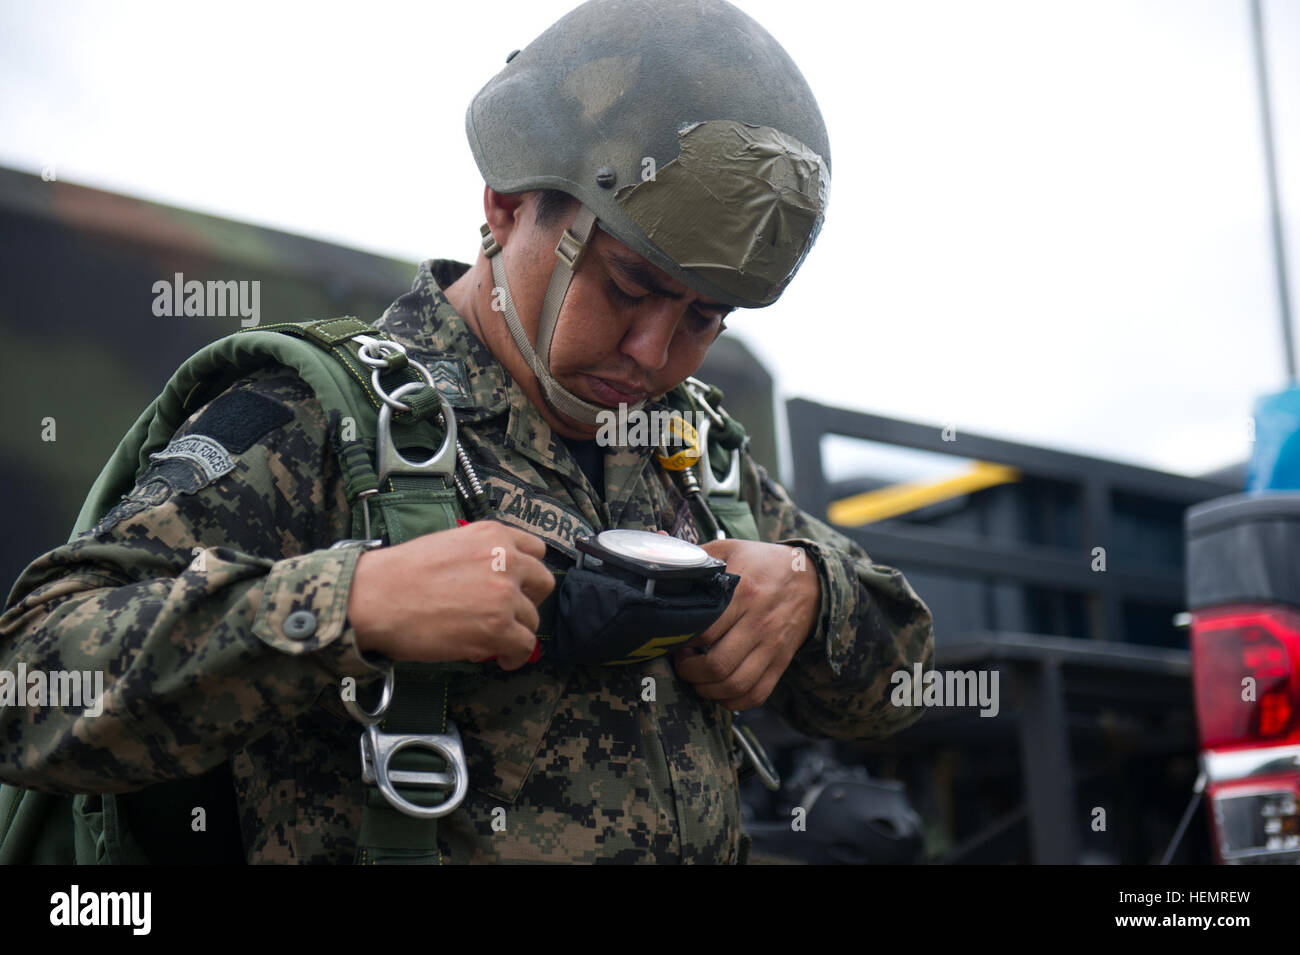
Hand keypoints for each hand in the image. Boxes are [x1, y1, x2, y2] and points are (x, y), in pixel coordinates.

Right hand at [347, 521, 553, 670]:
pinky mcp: (498, 628)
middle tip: (510, 613)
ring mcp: (504, 595)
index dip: (527, 572)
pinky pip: (525, 646)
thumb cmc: (399, 574)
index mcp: (493, 535)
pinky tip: (502, 659)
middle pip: (543, 583)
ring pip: (533, 618)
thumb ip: (480, 555)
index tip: (518, 586)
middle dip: (529, 600)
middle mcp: (506, 560)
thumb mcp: (449, 544)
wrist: (375, 597)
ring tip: (496, 640)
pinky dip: (516, 656)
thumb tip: (492, 580)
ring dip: (517, 630)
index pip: (536, 550)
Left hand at [672, 539, 819, 709]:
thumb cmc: (763, 563)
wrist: (812, 578)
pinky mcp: (780, 662)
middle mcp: (759, 623)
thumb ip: (696, 554)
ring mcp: (772, 646)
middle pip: (717, 665)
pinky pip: (756, 695)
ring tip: (696, 676)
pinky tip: (719, 690)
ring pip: (735, 685)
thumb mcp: (731, 549)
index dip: (681, 641)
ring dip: (707, 689)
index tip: (672, 636)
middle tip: (681, 661)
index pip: (705, 630)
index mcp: (744, 592)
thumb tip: (658, 544)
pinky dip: (733, 701)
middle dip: (689, 671)